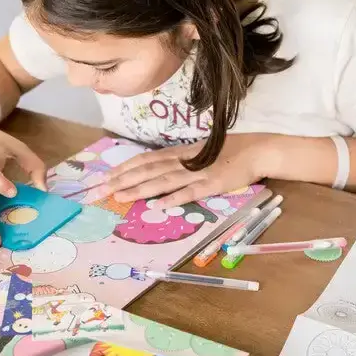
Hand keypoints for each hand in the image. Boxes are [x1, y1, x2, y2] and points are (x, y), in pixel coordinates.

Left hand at [100, 134, 276, 208]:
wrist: (257, 149)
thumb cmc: (228, 151)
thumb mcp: (198, 153)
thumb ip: (178, 161)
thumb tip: (156, 169)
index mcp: (179, 154)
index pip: (144, 161)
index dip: (122, 169)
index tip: (102, 178)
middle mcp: (183, 162)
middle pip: (146, 171)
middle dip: (120, 181)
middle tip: (98, 191)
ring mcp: (197, 173)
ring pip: (163, 181)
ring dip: (140, 189)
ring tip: (119, 197)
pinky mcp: (213, 184)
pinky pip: (191, 192)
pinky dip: (174, 198)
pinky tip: (158, 205)